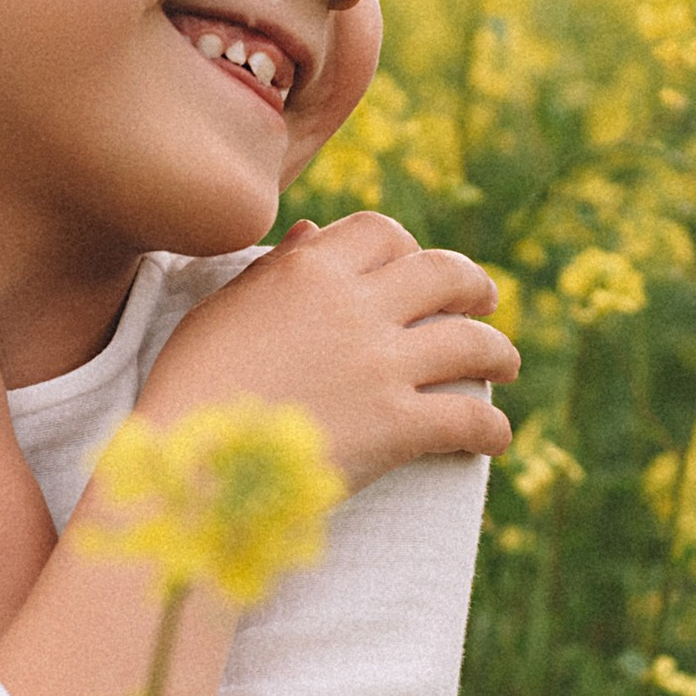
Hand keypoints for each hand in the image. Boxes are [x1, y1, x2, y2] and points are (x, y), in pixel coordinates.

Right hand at [138, 211, 517, 487]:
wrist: (190, 464)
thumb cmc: (191, 388)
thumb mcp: (223, 311)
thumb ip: (274, 270)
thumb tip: (312, 232)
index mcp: (309, 270)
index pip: (381, 231)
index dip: (407, 246)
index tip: (413, 266)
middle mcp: (355, 306)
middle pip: (443, 273)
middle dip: (473, 284)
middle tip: (485, 301)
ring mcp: (381, 365)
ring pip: (471, 342)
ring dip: (498, 352)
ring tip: (505, 364)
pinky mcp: (397, 426)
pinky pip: (468, 418)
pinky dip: (491, 428)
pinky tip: (495, 438)